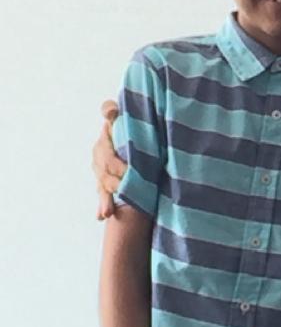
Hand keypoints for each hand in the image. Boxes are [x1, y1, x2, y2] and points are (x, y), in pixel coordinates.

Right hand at [93, 99, 125, 220]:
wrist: (135, 135)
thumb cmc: (133, 122)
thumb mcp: (126, 115)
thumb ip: (113, 111)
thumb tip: (109, 111)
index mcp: (105, 140)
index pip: (108, 156)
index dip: (116, 163)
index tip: (127, 169)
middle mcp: (100, 155)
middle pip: (105, 172)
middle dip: (116, 183)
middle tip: (129, 190)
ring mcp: (101, 170)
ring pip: (102, 185)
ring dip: (104, 199)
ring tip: (107, 212)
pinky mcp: (105, 181)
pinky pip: (102, 194)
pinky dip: (102, 205)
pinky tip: (101, 216)